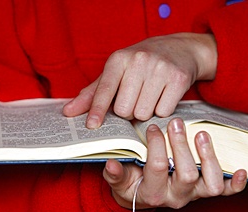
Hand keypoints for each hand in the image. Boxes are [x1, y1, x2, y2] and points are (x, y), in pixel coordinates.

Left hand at [63, 33, 216, 128]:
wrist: (179, 48)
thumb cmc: (141, 63)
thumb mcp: (116, 71)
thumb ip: (93, 93)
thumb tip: (68, 111)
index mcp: (119, 59)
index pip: (104, 89)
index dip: (97, 109)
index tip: (92, 125)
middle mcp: (139, 61)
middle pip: (124, 109)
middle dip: (127, 112)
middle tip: (134, 99)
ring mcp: (160, 69)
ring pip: (143, 113)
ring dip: (144, 112)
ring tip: (149, 96)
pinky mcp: (178, 79)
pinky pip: (163, 112)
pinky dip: (161, 110)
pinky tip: (163, 96)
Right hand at [103, 118, 246, 209]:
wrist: (144, 197)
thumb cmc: (132, 185)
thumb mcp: (119, 181)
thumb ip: (114, 174)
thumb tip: (111, 164)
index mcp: (154, 194)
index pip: (158, 168)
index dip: (156, 145)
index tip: (153, 127)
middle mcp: (177, 196)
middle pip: (187, 174)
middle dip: (181, 146)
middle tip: (176, 123)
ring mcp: (194, 194)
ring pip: (211, 184)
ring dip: (209, 158)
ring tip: (201, 135)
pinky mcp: (205, 191)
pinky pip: (226, 191)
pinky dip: (237, 183)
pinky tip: (243, 170)